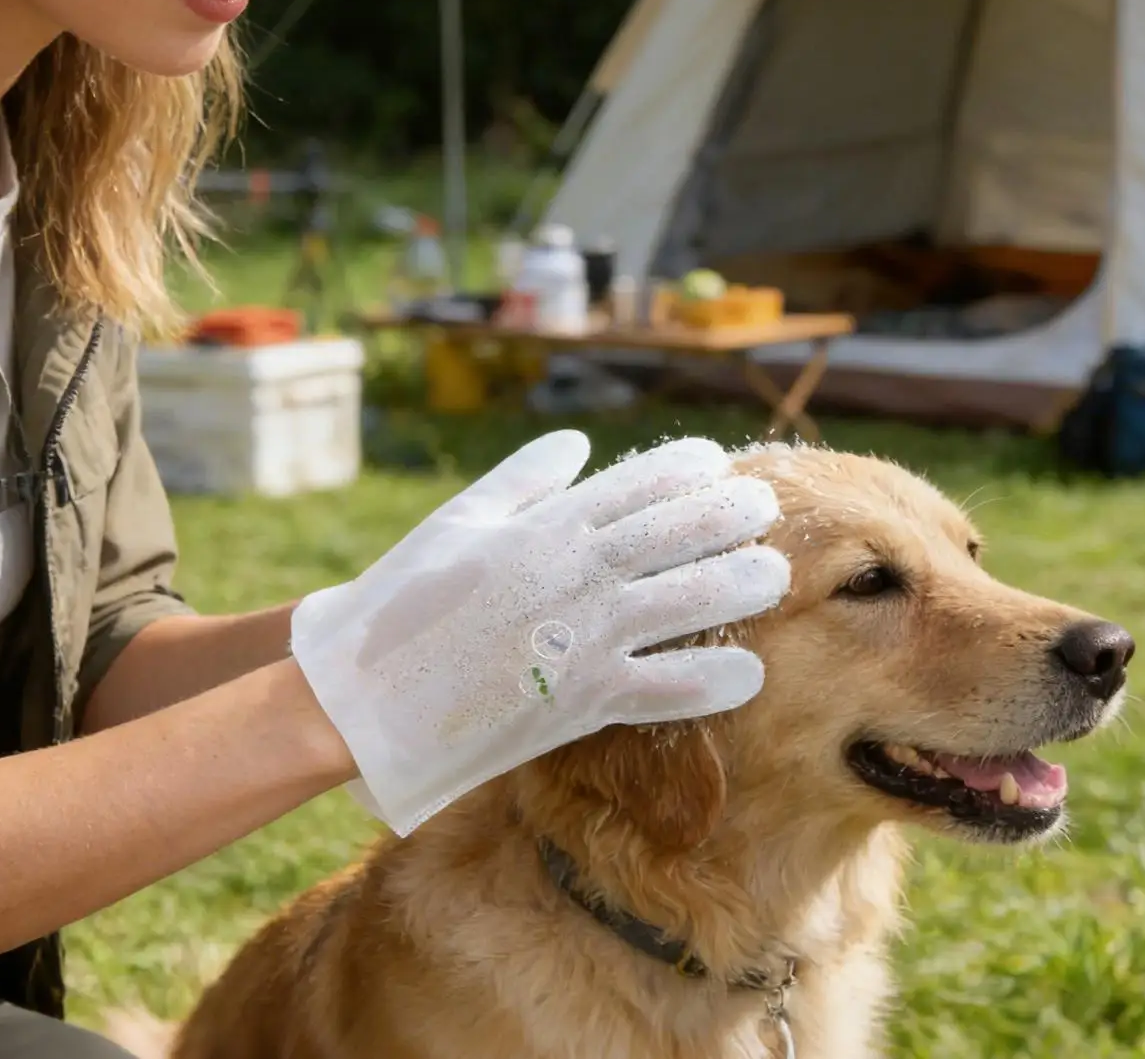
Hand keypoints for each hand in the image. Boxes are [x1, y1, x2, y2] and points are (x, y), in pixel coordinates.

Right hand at [290, 433, 787, 834]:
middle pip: (668, 537)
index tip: (716, 459)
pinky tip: (749, 673)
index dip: (678, 470)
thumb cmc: (403, 600)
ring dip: (734, 586)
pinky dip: (706, 681)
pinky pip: (660, 690)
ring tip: (777, 574)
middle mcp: (570, 575)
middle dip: (725, 517)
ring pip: (680, 603)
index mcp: (539, 527)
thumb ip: (521, 479)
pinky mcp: (579, 701)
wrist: (366, 695)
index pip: (627, 487)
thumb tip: (578, 444)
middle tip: (769, 506)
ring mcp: (579, 637)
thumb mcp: (456, 521)